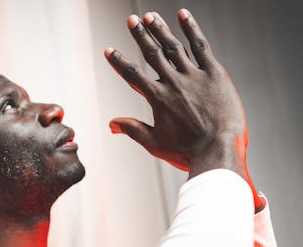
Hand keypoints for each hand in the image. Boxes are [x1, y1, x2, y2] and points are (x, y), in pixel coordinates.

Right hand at [106, 9, 262, 207]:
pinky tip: (183, 14)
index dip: (118, 61)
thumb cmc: (187, 152)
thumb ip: (133, 130)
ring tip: (150, 16)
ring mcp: (194, 76)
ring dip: (161, 29)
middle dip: (140, 35)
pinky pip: (201, 46)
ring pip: (174, 46)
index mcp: (158, 99)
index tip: (108, 50)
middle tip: (131, 20)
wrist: (218, 150)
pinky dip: (191, 29)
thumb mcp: (155, 143)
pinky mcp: (214, 73)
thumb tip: (112, 124)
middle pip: (152, 54)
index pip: (132, 75)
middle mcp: (173, 83)